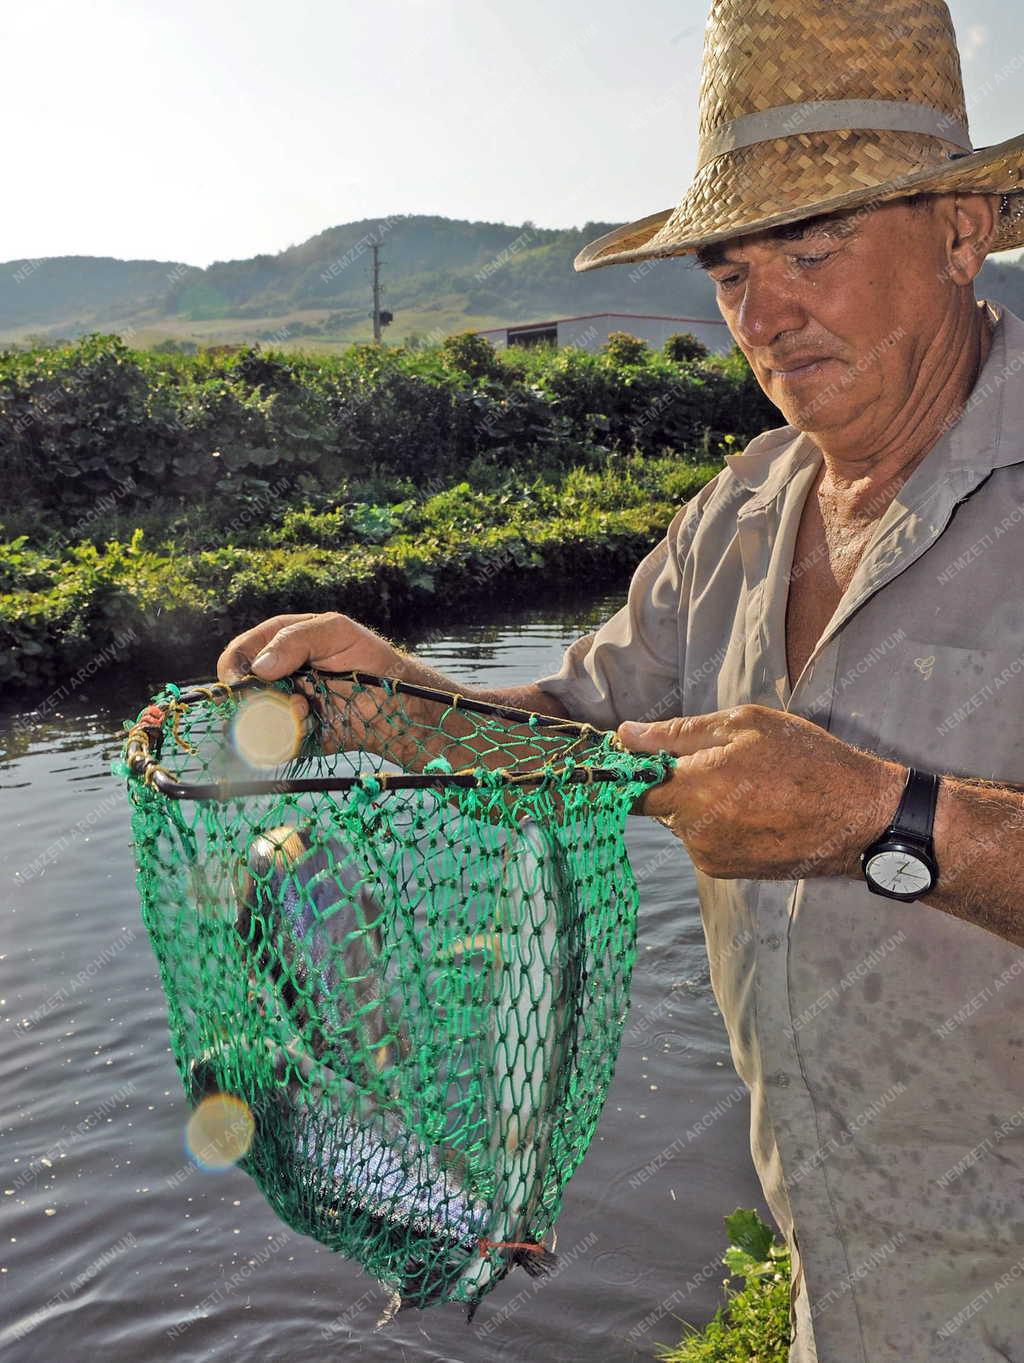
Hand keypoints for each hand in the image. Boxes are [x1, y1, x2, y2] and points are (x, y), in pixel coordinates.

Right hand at [216, 612, 406, 753]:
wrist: (396, 703)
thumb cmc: (368, 658)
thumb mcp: (335, 632)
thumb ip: (296, 639)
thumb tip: (259, 667)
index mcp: (276, 645)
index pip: (238, 654)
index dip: (232, 666)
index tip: (240, 680)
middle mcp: (272, 679)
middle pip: (237, 692)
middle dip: (252, 697)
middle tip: (285, 696)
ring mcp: (280, 709)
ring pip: (249, 721)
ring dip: (271, 718)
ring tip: (306, 709)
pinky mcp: (292, 737)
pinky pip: (271, 746)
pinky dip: (282, 741)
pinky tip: (310, 726)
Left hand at [617, 704, 905, 879]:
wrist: (859, 818)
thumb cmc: (806, 761)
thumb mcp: (745, 725)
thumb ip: (678, 733)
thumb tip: (626, 735)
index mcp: (694, 789)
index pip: (629, 789)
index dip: (626, 772)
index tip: (632, 757)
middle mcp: (694, 831)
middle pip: (657, 804)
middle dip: (675, 781)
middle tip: (720, 761)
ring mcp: (709, 856)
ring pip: (681, 822)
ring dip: (699, 803)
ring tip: (748, 786)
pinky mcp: (726, 872)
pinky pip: (703, 840)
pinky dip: (717, 824)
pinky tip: (755, 810)